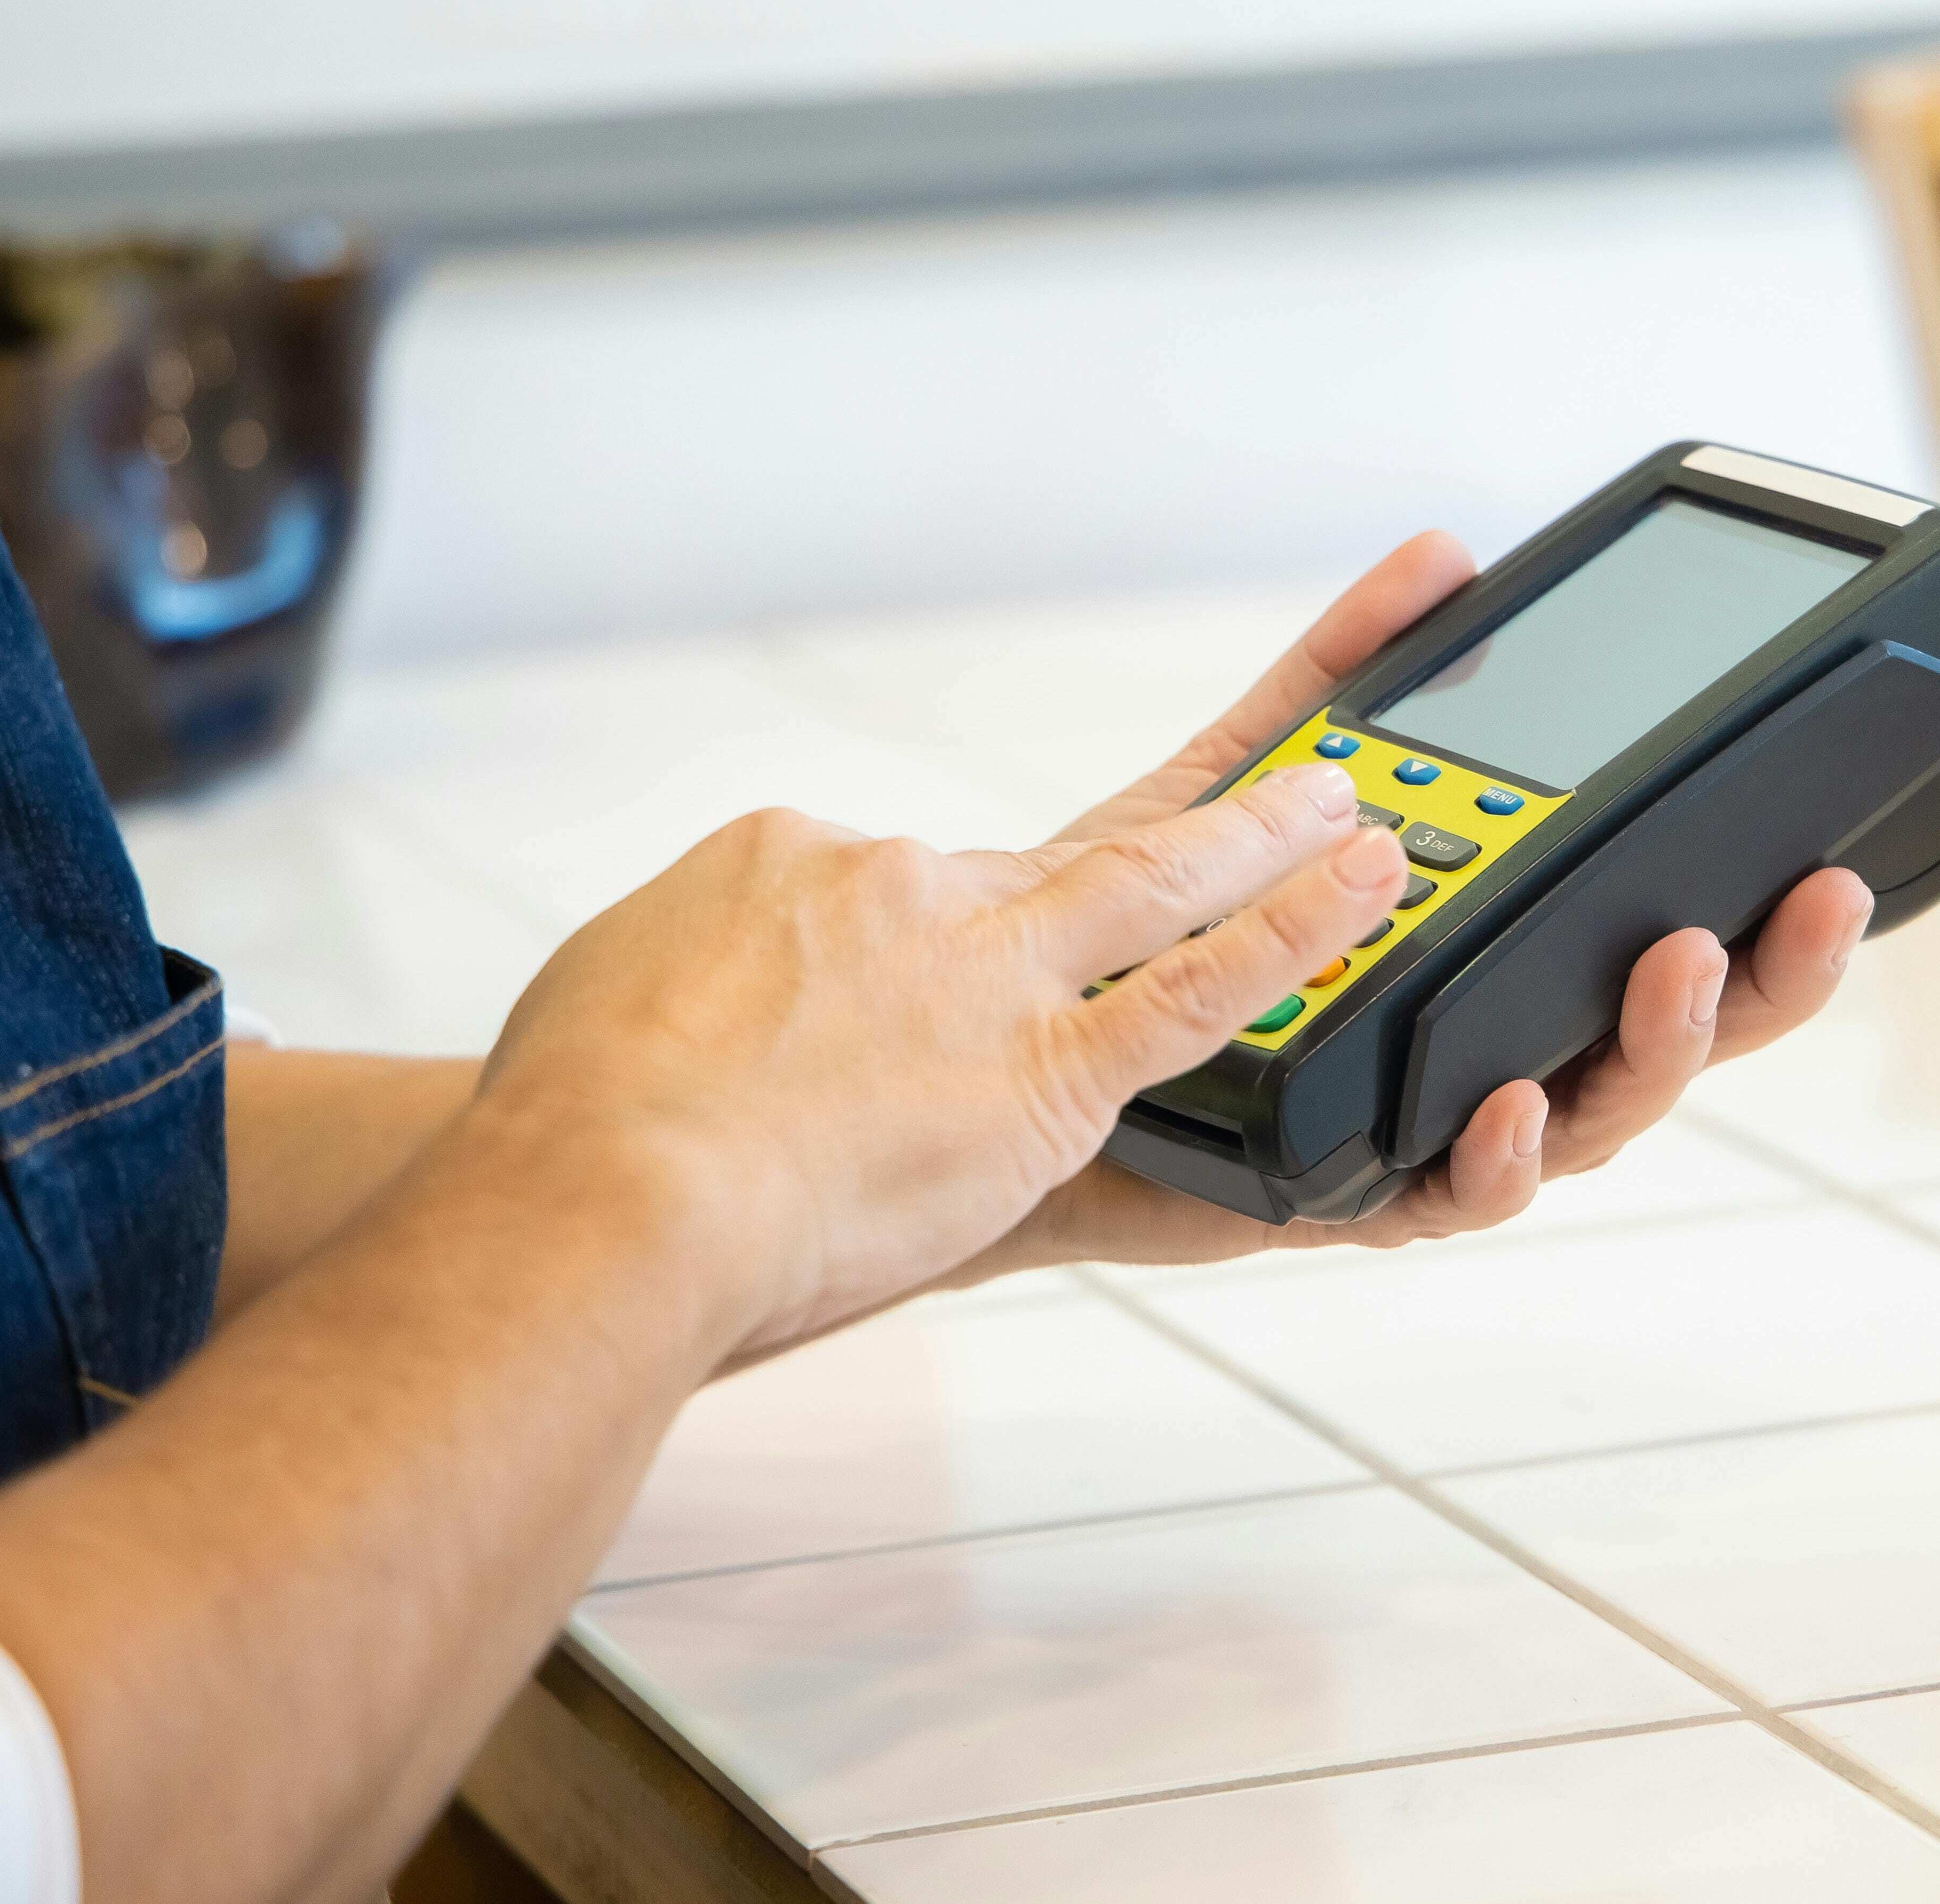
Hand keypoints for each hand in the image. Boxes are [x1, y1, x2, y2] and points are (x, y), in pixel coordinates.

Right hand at [470, 762, 1404, 1359]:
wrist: (601, 1194)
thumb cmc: (573, 1127)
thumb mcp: (611, 997)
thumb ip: (693, 984)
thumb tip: (712, 1006)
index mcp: (794, 862)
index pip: (894, 879)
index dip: (947, 900)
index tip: (979, 917)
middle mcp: (903, 886)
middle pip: (1086, 835)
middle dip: (1215, 787)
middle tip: (1310, 745)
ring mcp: (982, 970)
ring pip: (1161, 881)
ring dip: (1272, 839)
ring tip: (1360, 807)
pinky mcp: (1039, 1072)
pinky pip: (1191, 995)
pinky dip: (1287, 936)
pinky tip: (1366, 897)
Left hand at [952, 534, 1875, 1282]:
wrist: (1006, 1062)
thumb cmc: (1140, 938)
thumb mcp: (1242, 781)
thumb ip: (1343, 676)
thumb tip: (1439, 558)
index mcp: (1491, 959)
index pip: (1660, 942)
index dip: (1760, 918)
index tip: (1829, 856)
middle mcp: (1485, 1050)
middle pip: (1662, 1038)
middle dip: (1757, 985)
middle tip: (1810, 907)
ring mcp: (1428, 1128)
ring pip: (1583, 1119)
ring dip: (1646, 1051)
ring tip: (1679, 968)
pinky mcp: (1352, 1194)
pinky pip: (1445, 1197)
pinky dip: (1487, 1158)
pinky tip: (1503, 1109)